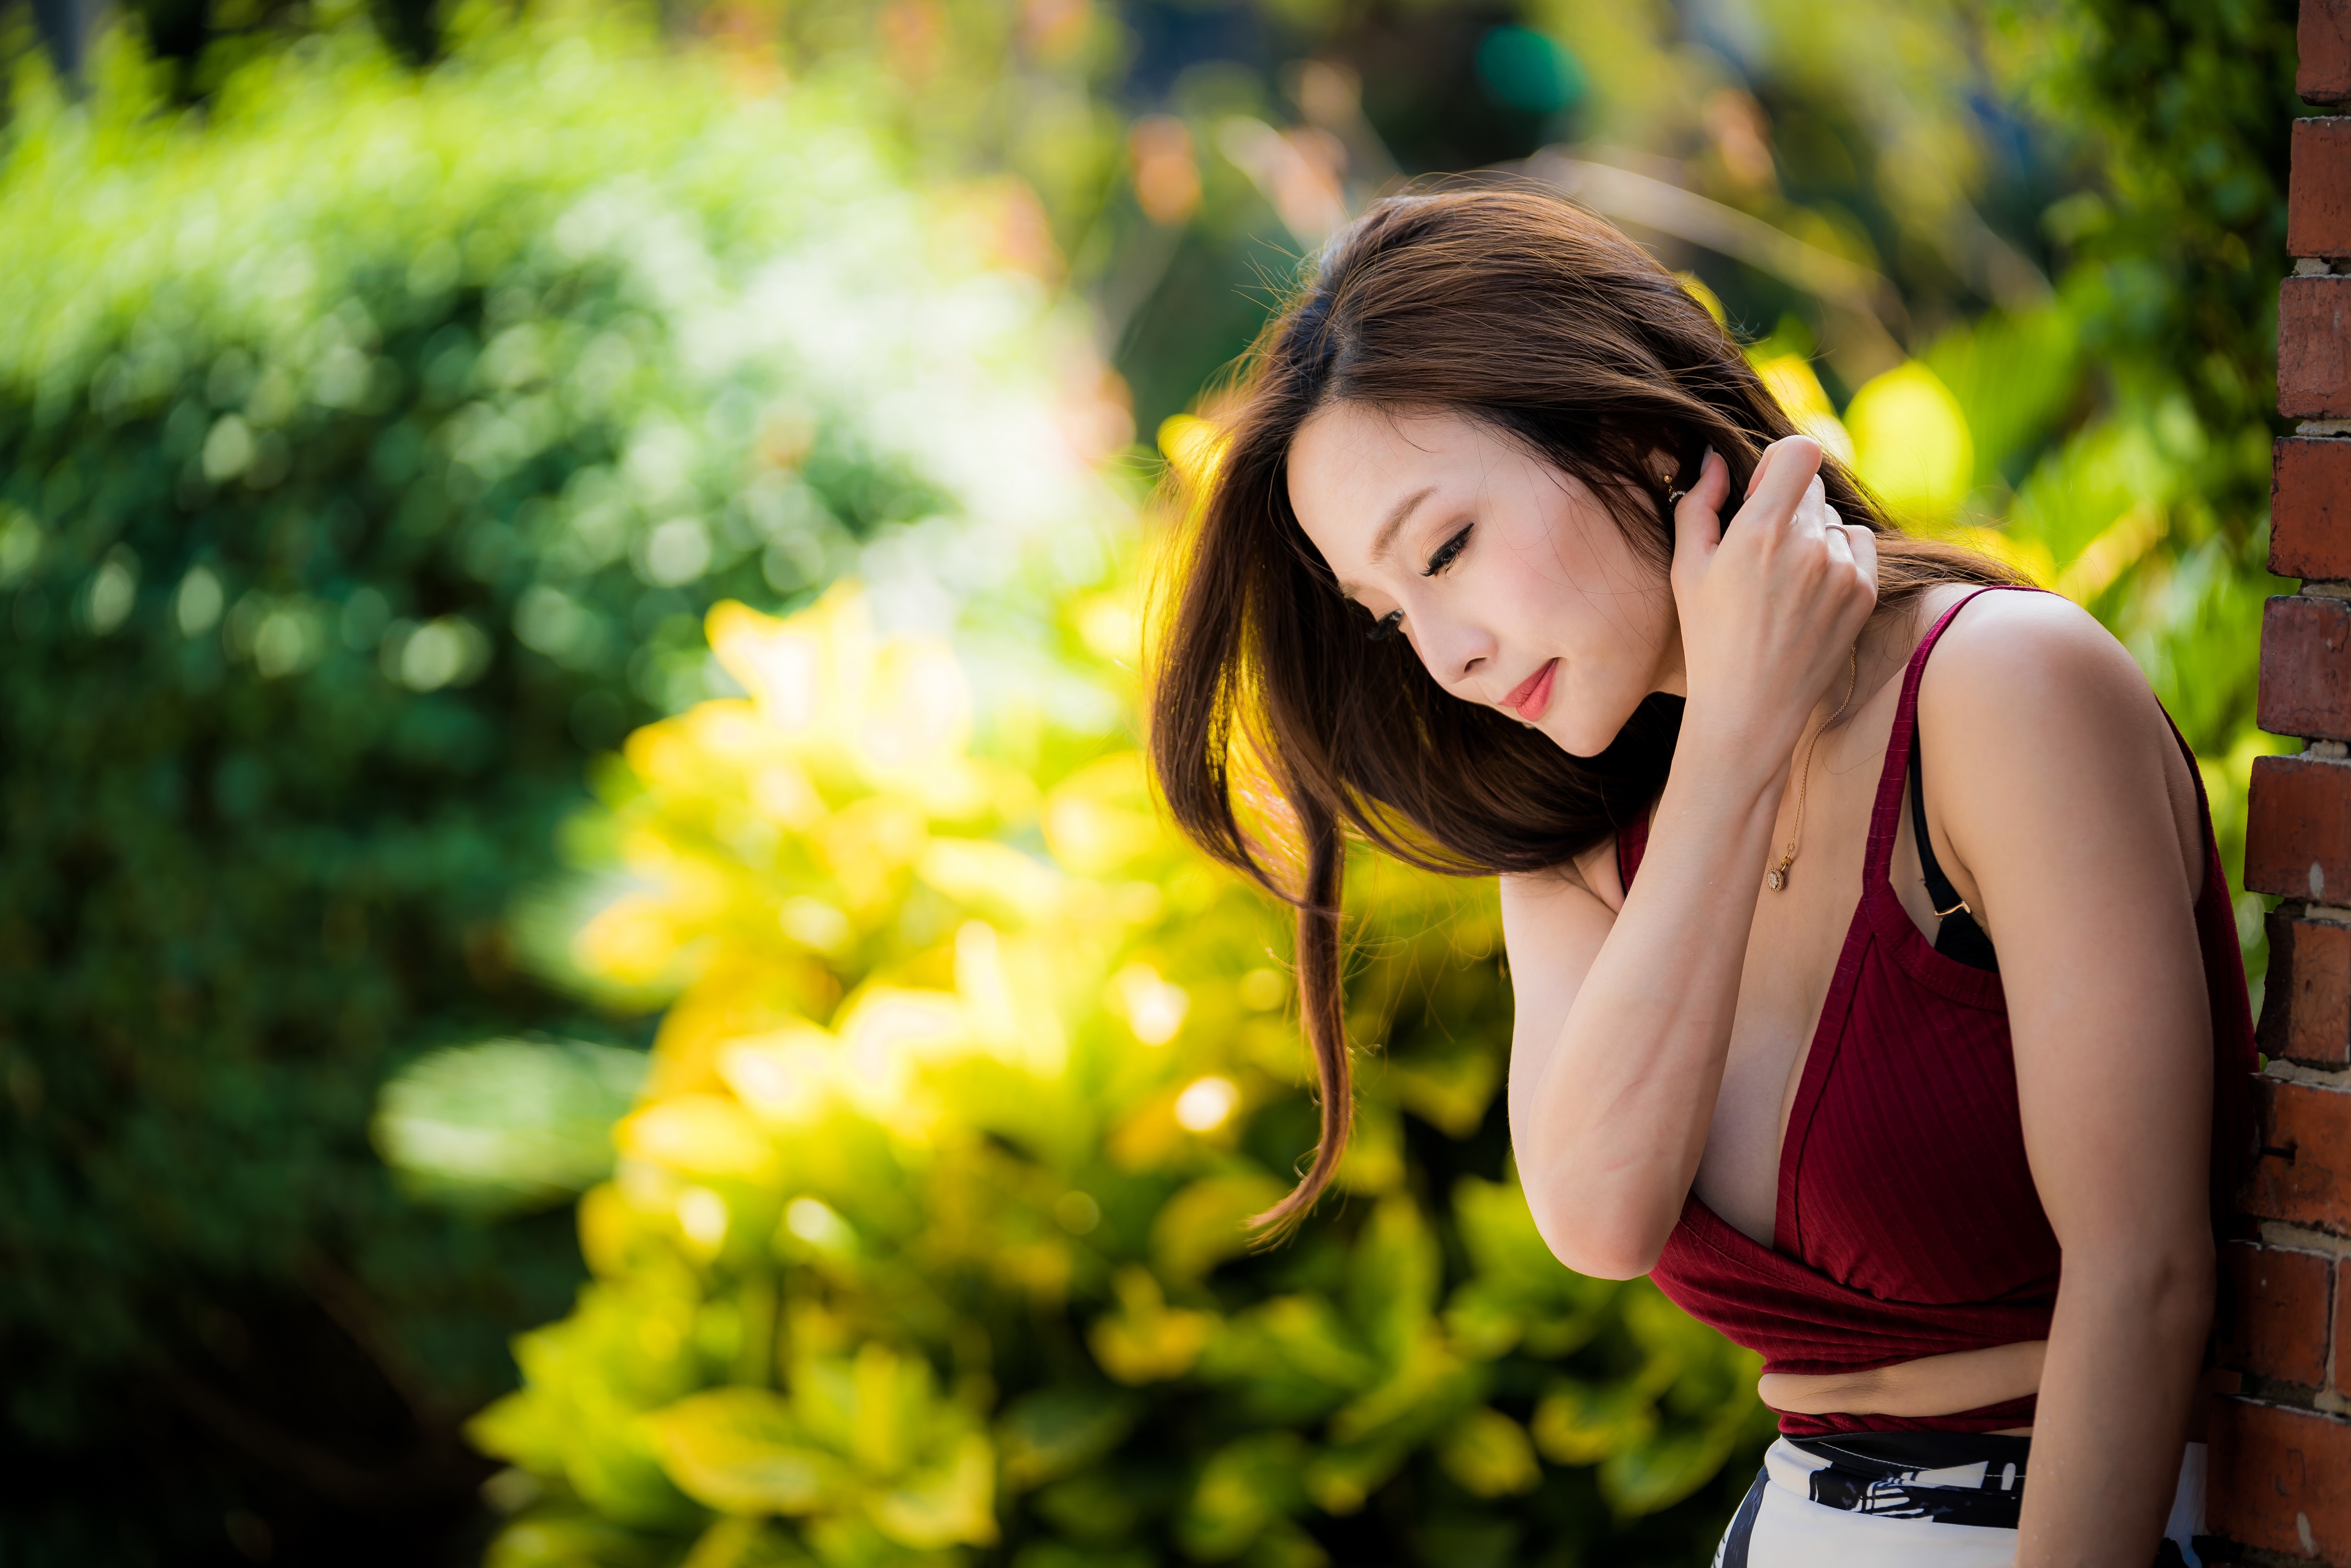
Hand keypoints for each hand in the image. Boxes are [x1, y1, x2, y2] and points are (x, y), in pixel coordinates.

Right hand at [1668, 437, 1878, 761]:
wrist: (1750, 707)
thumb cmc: (1708, 637)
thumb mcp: (1686, 569)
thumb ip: (1699, 503)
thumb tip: (1717, 459)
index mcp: (1759, 532)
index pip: (1799, 452)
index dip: (1779, 462)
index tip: (1762, 490)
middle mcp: (1809, 545)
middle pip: (1812, 487)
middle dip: (1788, 505)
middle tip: (1763, 550)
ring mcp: (1842, 570)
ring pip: (1832, 520)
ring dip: (1812, 535)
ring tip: (1784, 582)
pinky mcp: (1863, 592)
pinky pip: (1857, 544)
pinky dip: (1837, 556)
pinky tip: (1809, 591)